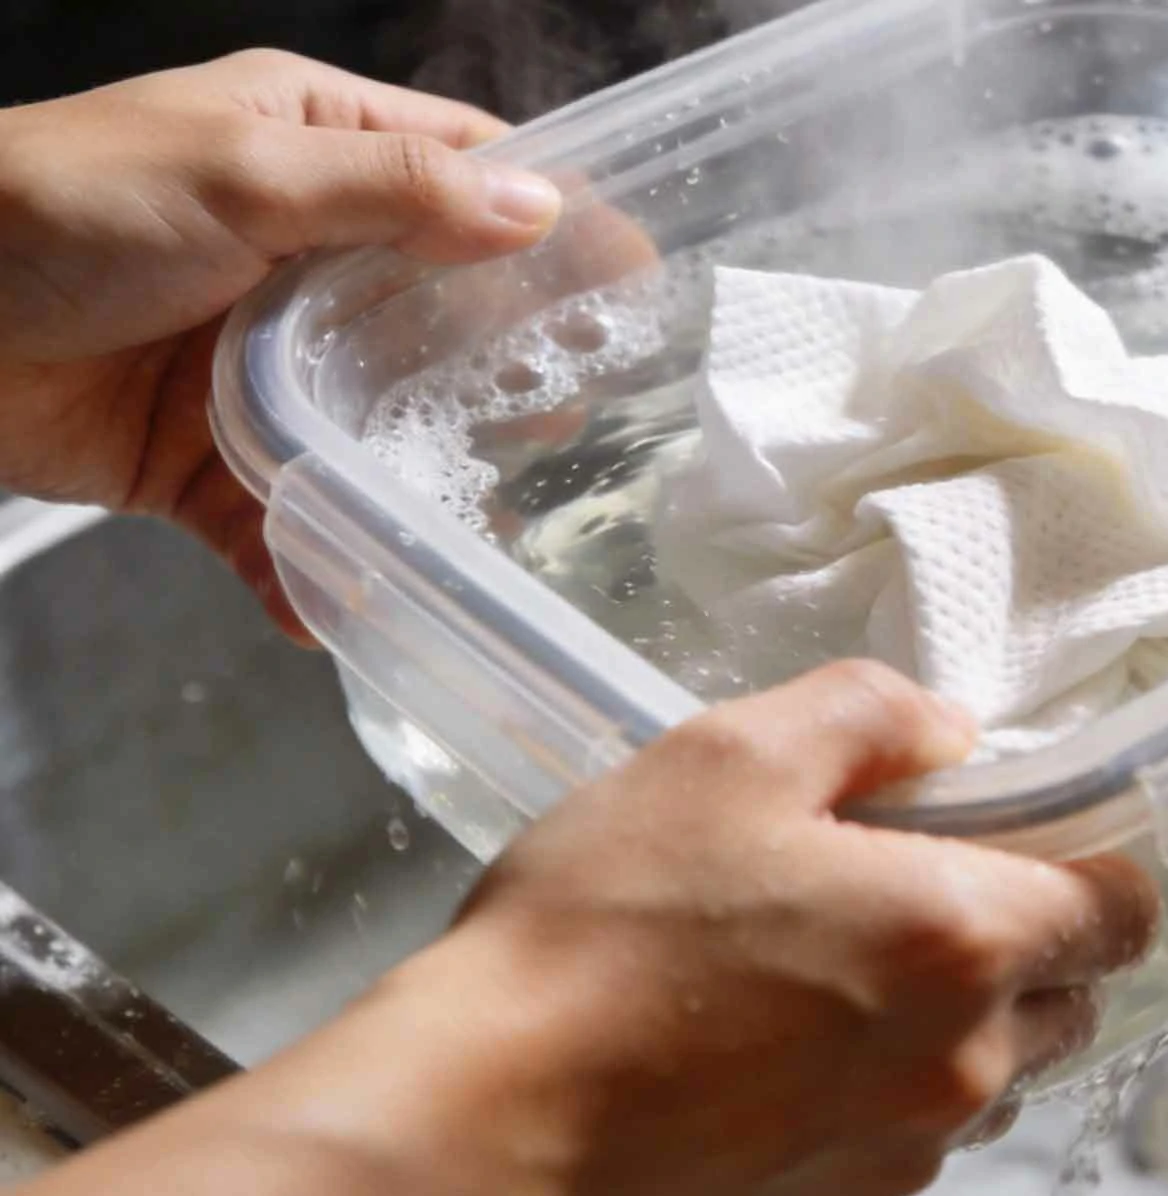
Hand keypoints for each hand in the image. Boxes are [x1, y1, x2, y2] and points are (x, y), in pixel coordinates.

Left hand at [0, 50, 563, 639]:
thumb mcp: (243, 173)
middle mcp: (299, 255)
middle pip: (438, 315)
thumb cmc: (63, 206)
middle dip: (502, 372)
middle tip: (567, 419)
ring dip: (419, 480)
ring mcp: (255, 362)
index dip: (552, 225)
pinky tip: (345, 600)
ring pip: (372, 426)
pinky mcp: (205, 457)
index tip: (632, 284)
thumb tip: (541, 215)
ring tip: (479, 521)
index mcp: (315, 151)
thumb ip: (394, 197)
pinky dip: (311, 566)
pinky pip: (280, 517)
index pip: (465, 178)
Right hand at [16, 662, 1159, 1195]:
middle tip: (906, 882)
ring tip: (826, 963)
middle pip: (1072, 994)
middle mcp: (962, 1064)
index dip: (1090, 859)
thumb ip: (866, 716)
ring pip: (995, 1070)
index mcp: (962, 940)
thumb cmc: (597, 936)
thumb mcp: (724, 758)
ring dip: (952, 1016)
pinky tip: (780, 1040)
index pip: (1126, 911)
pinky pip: (913, 1132)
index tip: (1020, 829)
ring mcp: (905, 1152)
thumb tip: (946, 728)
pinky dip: (883, 1084)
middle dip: (1022, 935)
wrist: (486, 1117)